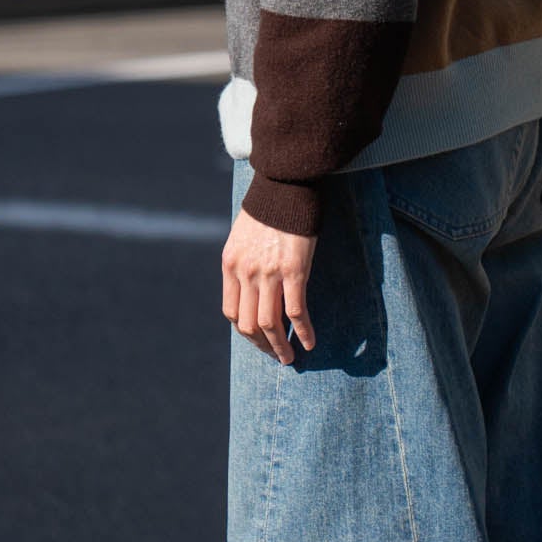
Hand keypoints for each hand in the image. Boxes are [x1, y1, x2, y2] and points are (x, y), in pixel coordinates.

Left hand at [221, 207, 316, 362]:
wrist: (285, 183)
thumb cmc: (268, 207)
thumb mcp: (243, 235)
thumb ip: (243, 261)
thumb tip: (251, 284)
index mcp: (230, 265)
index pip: (231, 311)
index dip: (245, 330)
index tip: (258, 337)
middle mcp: (245, 272)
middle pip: (248, 324)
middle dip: (262, 345)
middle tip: (276, 355)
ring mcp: (268, 273)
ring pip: (270, 324)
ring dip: (280, 346)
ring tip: (290, 357)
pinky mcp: (294, 271)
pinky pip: (296, 311)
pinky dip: (304, 331)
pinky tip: (310, 341)